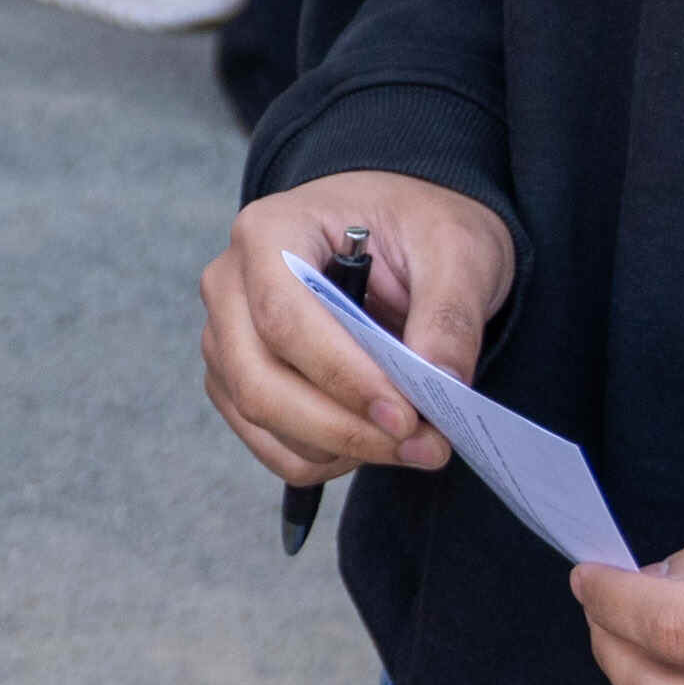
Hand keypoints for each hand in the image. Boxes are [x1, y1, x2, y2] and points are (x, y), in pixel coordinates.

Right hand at [201, 171, 518, 492]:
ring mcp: (226, 337)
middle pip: (259, 380)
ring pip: (261, 419)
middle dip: (343, 428)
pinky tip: (373, 439)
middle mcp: (230, 285)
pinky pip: (267, 443)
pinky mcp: (236, 381)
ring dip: (340, 449)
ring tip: (414, 443)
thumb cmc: (416, 226)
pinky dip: (322, 458)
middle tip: (423, 447)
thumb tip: (441, 384)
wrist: (397, 231)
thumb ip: (449, 315)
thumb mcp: (457, 250)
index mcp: (270, 232)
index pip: (284, 317)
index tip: (405, 416)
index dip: (342, 376)